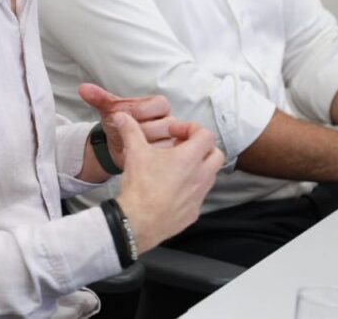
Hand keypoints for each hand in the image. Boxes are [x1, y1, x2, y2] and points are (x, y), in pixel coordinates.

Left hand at [79, 83, 174, 168]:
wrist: (117, 145)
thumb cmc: (118, 124)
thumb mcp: (109, 110)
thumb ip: (99, 98)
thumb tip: (83, 88)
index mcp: (159, 105)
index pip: (158, 105)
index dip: (138, 113)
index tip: (123, 117)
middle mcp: (170, 121)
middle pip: (164, 125)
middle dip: (139, 131)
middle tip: (126, 133)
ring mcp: (172, 139)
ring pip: (165, 143)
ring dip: (143, 145)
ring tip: (129, 144)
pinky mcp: (169, 156)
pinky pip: (164, 158)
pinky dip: (147, 158)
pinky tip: (135, 155)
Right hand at [112, 112, 222, 253]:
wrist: (139, 221)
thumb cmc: (141, 185)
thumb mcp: (134, 152)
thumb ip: (130, 130)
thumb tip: (121, 116)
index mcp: (190, 158)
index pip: (206, 135)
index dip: (191, 129)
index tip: (174, 132)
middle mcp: (201, 176)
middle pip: (216, 154)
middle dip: (202, 148)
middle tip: (181, 148)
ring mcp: (200, 196)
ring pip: (210, 176)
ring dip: (198, 167)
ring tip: (175, 168)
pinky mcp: (194, 212)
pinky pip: (199, 195)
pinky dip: (190, 188)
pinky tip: (171, 190)